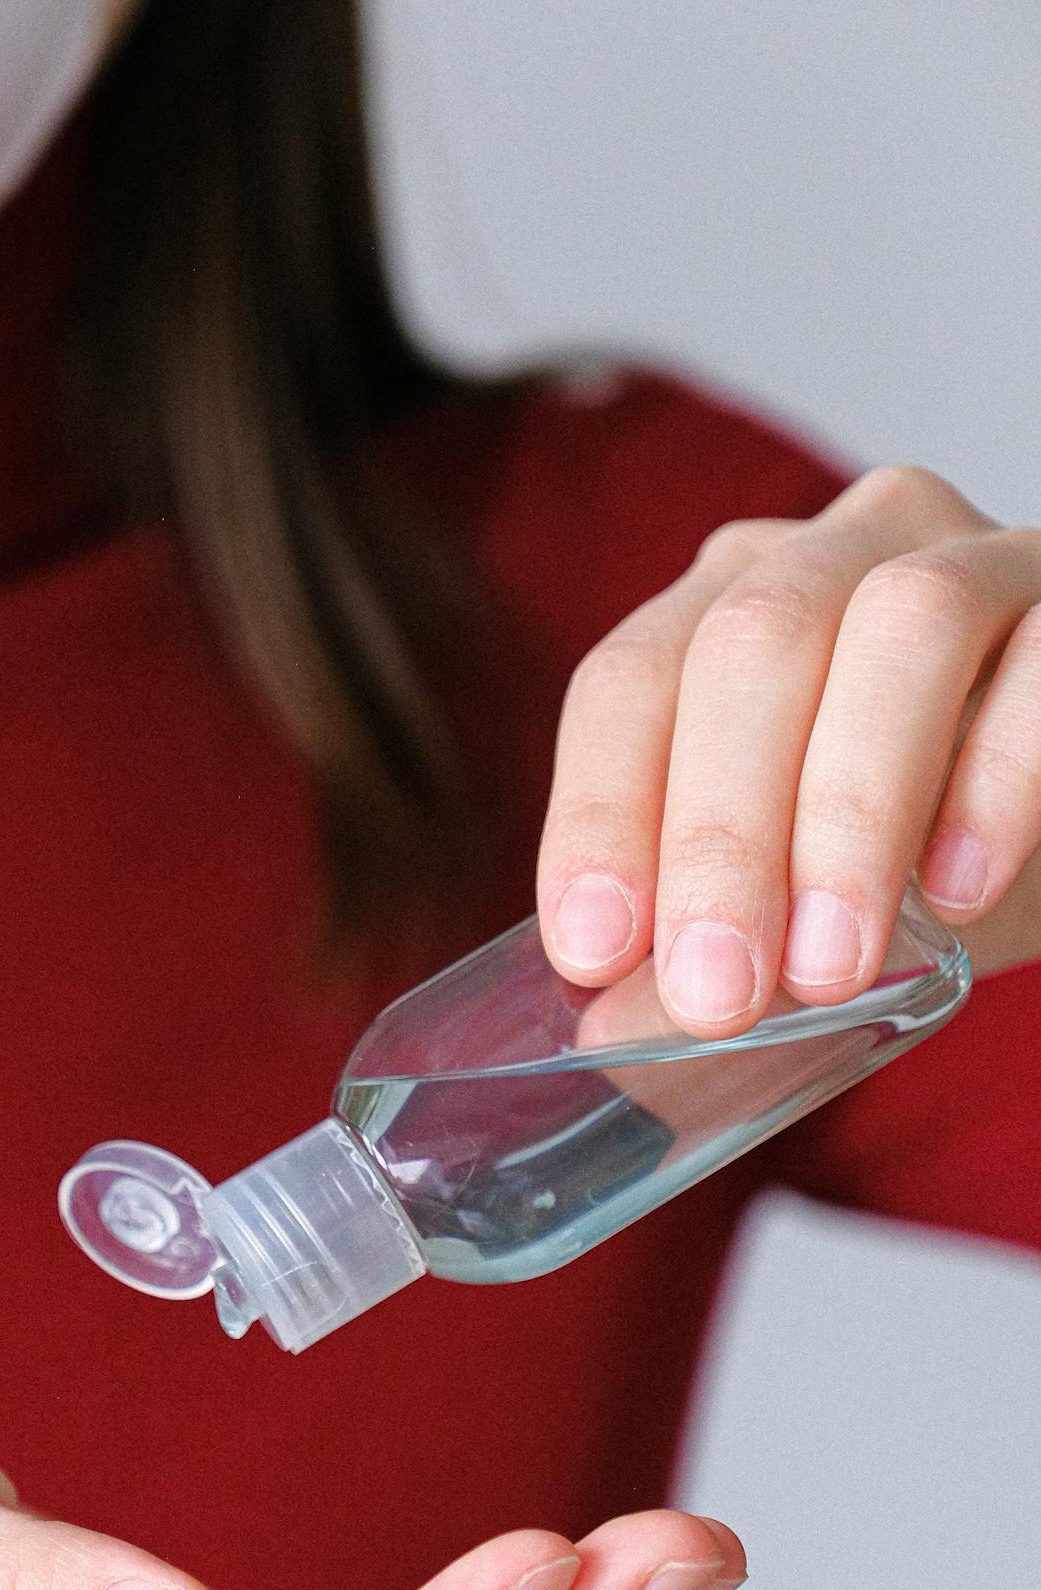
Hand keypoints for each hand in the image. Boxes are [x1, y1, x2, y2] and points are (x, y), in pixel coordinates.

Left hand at [537, 465, 1040, 1032]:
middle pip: (750, 647)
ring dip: (851, 807)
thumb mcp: (798, 906)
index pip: (629, 683)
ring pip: (899, 625)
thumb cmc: (917, 857)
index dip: (601, 812)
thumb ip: (707, 953)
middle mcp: (835, 555)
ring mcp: (972, 559)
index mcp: (724, 609)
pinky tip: (961, 893)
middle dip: (722, 833)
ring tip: (830, 965)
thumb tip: (613, 1034)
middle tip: (717, 993)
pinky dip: (997, 784)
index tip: (594, 950)